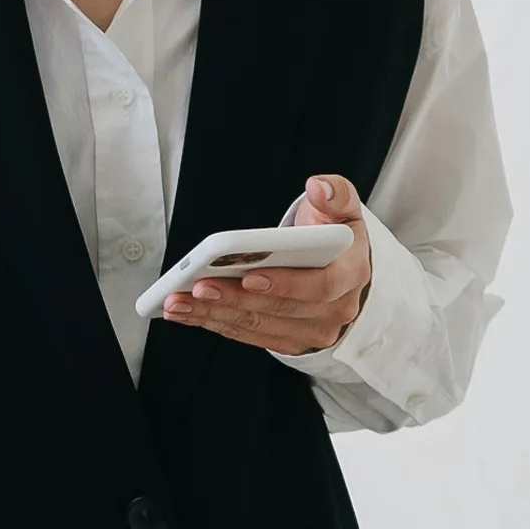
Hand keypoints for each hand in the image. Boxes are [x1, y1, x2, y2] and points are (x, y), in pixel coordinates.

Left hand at [159, 174, 370, 354]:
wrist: (340, 270)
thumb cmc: (333, 238)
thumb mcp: (342, 209)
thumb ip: (335, 194)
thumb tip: (319, 187)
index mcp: (351, 274)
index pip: (320, 285)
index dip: (284, 283)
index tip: (249, 275)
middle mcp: (336, 309)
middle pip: (280, 309)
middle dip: (235, 298)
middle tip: (198, 287)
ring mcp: (313, 330)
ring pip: (258, 325)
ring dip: (214, 315)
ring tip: (178, 302)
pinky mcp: (290, 341)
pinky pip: (249, 335)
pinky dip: (215, 323)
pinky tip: (188, 312)